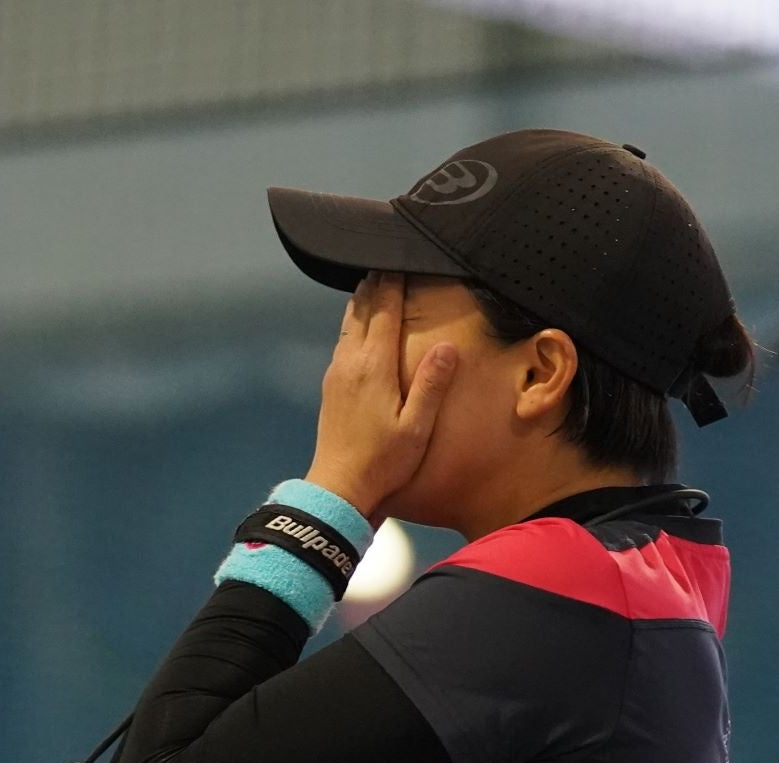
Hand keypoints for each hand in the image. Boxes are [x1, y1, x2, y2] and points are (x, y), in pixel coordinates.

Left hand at [305, 271, 458, 520]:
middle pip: (361, 307)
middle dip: (377, 282)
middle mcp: (350, 361)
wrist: (338, 488)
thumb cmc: (383, 461)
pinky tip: (363, 324)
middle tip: (390, 259)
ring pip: (348, 321)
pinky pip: (343, 339)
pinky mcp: (331, 384)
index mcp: (373, 366)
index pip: (383, 309)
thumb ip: (431, 384)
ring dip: (364, 300)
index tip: (402, 257)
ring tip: (377, 281)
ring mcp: (336, 372)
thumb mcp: (416, 427)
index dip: (393, 280)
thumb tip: (447, 346)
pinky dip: (355, 322)